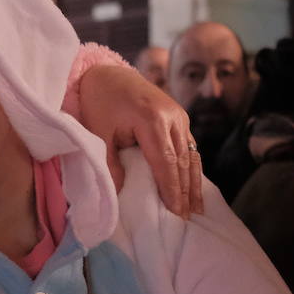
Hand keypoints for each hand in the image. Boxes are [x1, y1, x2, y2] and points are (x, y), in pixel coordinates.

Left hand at [76, 64, 203, 218]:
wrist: (108, 74)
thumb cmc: (100, 103)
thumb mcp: (97, 133)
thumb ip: (109, 162)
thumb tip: (119, 192)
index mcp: (152, 119)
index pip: (166, 162)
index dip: (172, 190)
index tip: (176, 213)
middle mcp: (172, 117)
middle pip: (183, 161)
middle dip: (186, 192)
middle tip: (187, 219)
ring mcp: (179, 116)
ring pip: (191, 155)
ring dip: (194, 183)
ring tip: (197, 209)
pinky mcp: (180, 118)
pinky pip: (189, 147)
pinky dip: (191, 169)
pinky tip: (193, 188)